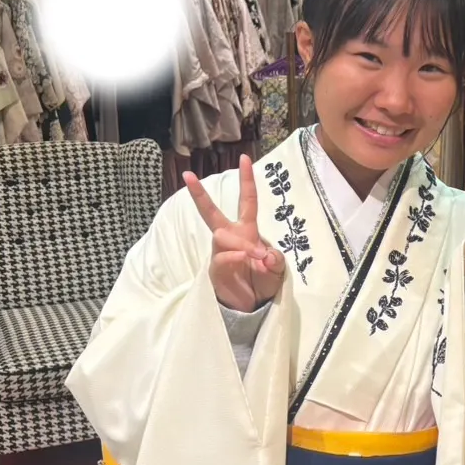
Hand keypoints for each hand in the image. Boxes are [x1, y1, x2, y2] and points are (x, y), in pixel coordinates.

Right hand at [184, 155, 285, 311]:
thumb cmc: (264, 281)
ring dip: (241, 244)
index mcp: (247, 231)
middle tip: (187, 176)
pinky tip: (245, 261)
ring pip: (221, 236)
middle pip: (212, 213)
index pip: (247, 201)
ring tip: (257, 256)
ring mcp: (220, 253)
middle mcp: (231, 238)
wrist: (254, 306)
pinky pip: (222, 257)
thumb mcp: (277, 269)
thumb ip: (275, 260)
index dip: (247, 180)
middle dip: (199, 195)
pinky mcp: (214, 269)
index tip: (244, 158)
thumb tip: (264, 255)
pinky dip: (235, 258)